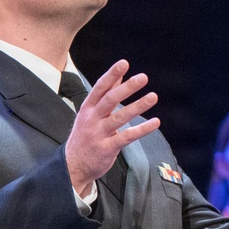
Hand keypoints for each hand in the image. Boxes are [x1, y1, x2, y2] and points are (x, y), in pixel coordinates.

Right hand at [65, 60, 159, 195]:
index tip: (124, 63)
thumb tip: (119, 76)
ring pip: (120, 117)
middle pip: (110, 100)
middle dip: (127, 88)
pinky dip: (142, 129)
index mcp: (88, 108)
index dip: (112, 75)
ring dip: (138, 106)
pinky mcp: (107, 148)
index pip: (100, 88)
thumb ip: (106, 95)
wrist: (73, 165)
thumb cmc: (85, 136)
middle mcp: (92, 119)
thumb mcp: (91, 114)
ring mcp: (99, 134)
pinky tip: (155, 122)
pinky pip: (127, 137)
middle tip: (143, 77)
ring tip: (153, 96)